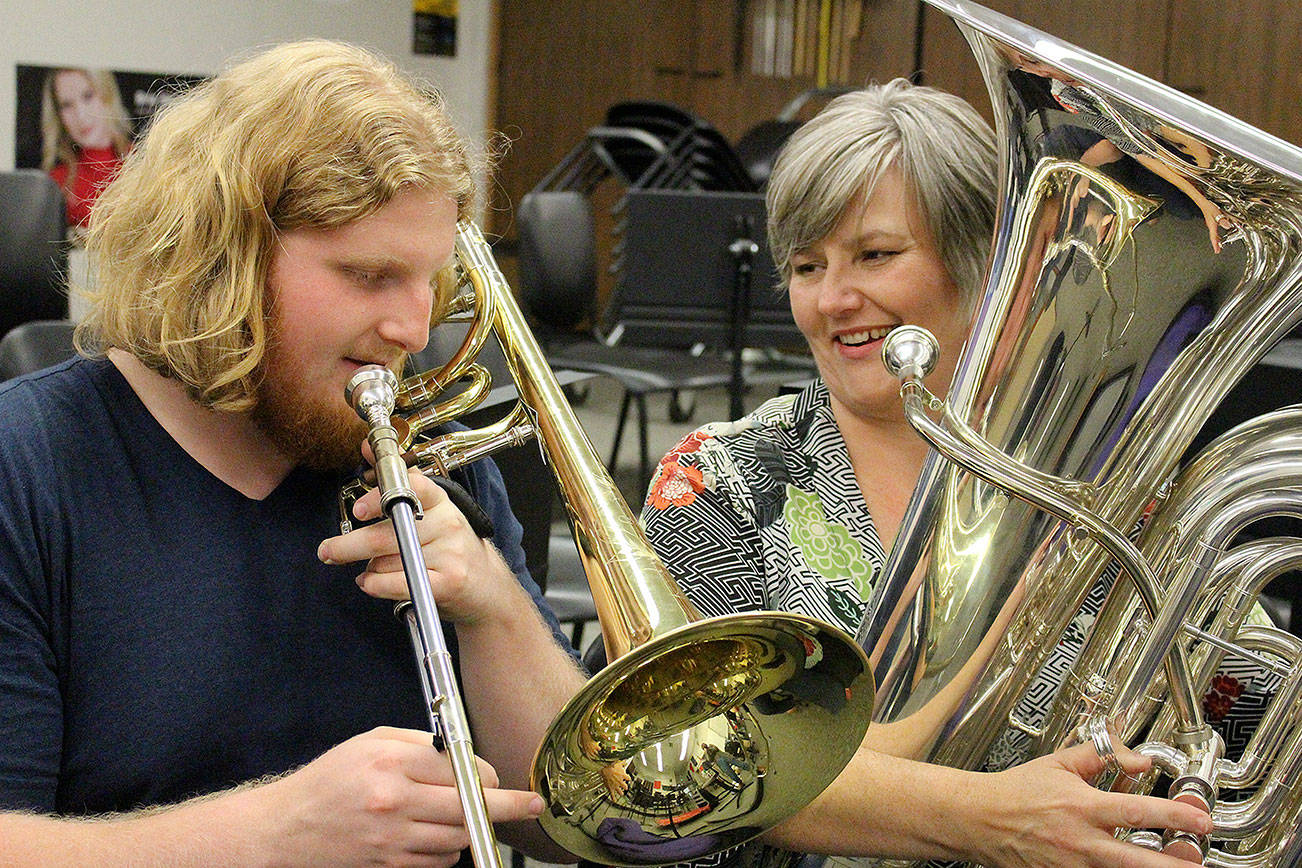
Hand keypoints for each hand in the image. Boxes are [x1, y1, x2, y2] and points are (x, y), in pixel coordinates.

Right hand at [257, 726, 543, 867]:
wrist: (285, 829)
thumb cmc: (330, 779)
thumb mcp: (371, 742)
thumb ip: (421, 744)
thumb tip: (465, 756)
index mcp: (392, 762)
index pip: (463, 768)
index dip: (488, 773)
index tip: (498, 777)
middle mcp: (395, 801)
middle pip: (471, 806)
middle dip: (507, 805)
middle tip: (530, 803)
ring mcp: (392, 839)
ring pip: (460, 837)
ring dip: (474, 827)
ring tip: (472, 816)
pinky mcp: (389, 864)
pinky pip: (439, 861)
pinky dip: (449, 850)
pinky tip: (439, 836)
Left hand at [318, 469, 513, 622]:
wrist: (485, 584)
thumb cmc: (449, 544)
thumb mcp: (430, 507)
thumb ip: (397, 477)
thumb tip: (366, 446)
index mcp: (439, 501)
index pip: (410, 489)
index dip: (380, 498)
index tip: (358, 510)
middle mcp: (447, 523)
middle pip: (387, 533)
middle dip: (349, 545)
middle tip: (327, 551)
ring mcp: (449, 554)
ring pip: (388, 561)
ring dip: (368, 568)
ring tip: (370, 568)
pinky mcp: (447, 582)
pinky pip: (398, 583)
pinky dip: (376, 585)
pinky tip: (369, 582)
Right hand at [972, 740, 1210, 867]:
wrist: (978, 818)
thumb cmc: (1016, 792)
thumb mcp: (1058, 763)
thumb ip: (1101, 757)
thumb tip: (1140, 758)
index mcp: (1081, 806)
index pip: (1137, 811)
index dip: (1174, 816)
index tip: (1201, 820)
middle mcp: (1080, 841)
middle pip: (1137, 860)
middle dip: (1174, 865)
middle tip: (1200, 864)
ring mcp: (1070, 866)